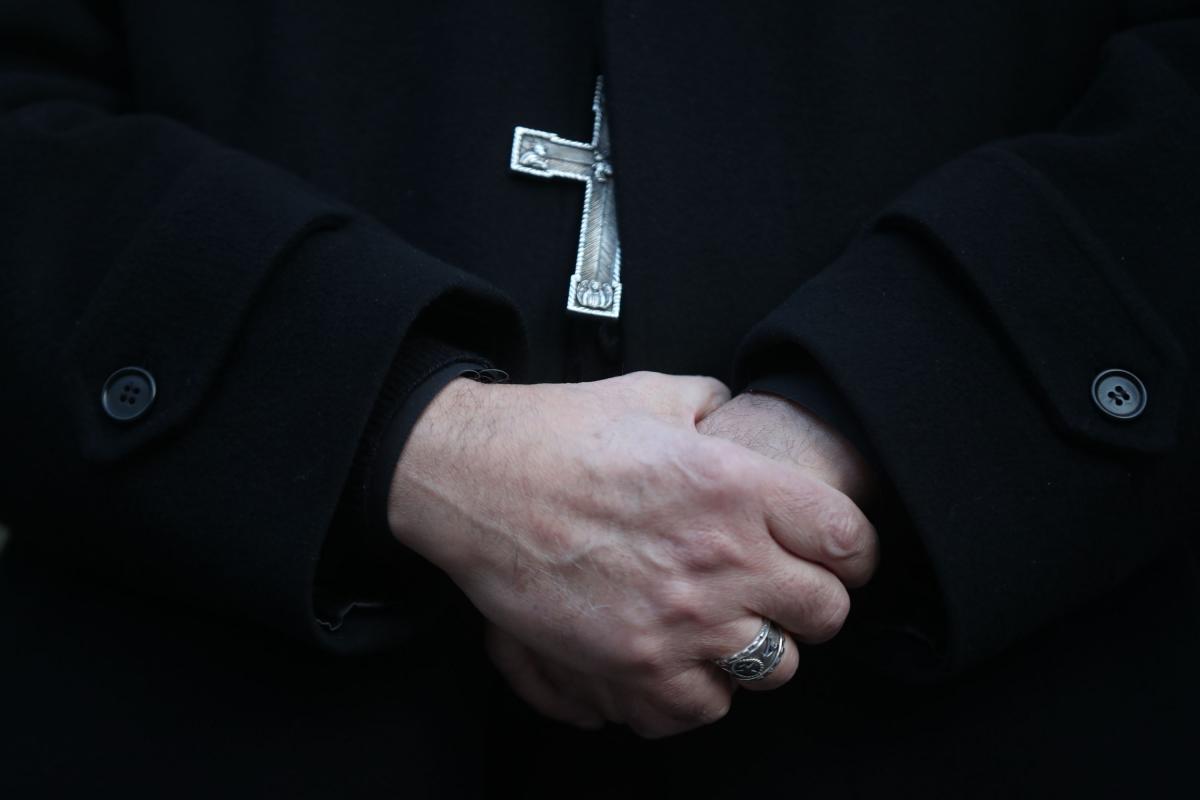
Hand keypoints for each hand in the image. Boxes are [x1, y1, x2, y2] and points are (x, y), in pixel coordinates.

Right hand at [388, 372, 877, 737]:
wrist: (474, 481)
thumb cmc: (558, 433)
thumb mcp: (652, 394)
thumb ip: (712, 409)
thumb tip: (732, 418)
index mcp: (735, 485)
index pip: (848, 540)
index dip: (854, 552)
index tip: (840, 558)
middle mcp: (720, 558)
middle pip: (825, 613)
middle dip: (812, 602)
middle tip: (783, 592)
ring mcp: (678, 622)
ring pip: (774, 668)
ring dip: (758, 648)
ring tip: (728, 627)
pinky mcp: (633, 666)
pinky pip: (703, 708)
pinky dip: (699, 690)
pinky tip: (681, 660)